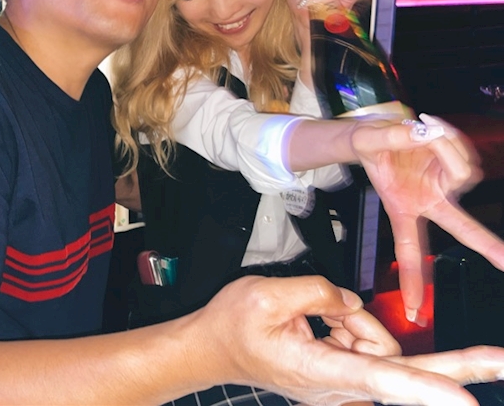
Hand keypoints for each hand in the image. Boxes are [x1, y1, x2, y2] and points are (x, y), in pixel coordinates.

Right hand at [188, 276, 503, 405]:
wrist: (211, 349)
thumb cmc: (231, 326)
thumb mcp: (265, 295)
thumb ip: (317, 292)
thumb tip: (351, 302)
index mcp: (316, 369)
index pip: (379, 379)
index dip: (425, 390)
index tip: (465, 403)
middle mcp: (336, 385)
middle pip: (404, 373)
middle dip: (456, 369)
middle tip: (502, 360)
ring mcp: (340, 382)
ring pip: (380, 346)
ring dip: (357, 323)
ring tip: (308, 316)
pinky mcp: (342, 373)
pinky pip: (366, 344)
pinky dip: (351, 327)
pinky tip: (322, 322)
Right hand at [349, 114, 503, 323]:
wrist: (380, 131)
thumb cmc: (371, 146)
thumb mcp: (367, 140)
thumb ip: (390, 138)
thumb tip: (421, 134)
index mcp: (403, 207)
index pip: (409, 248)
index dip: (412, 278)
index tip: (414, 308)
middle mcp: (428, 201)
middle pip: (461, 227)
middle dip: (487, 245)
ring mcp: (446, 186)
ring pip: (464, 173)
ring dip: (447, 150)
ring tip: (422, 135)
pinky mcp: (457, 168)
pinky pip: (468, 156)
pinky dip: (454, 143)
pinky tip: (433, 134)